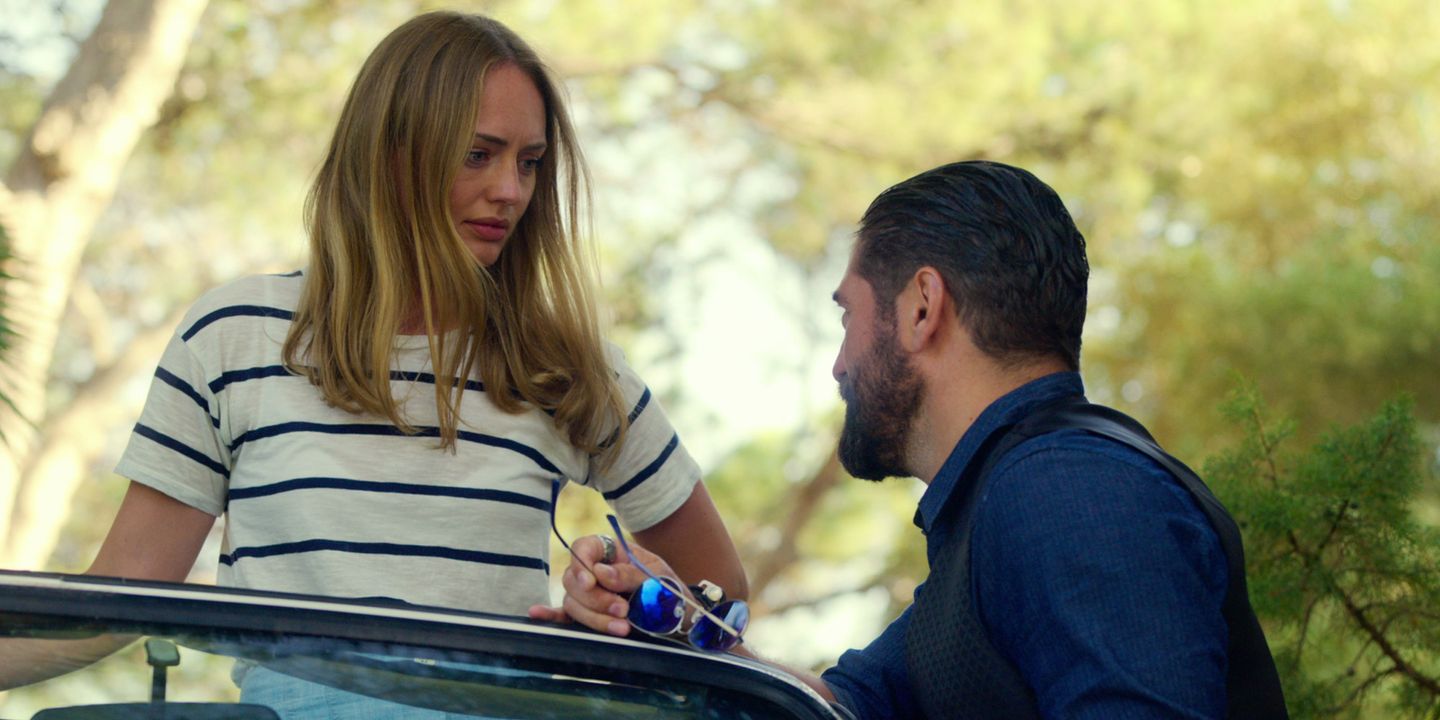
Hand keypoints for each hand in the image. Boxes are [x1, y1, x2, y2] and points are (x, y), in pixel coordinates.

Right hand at [527, 534, 677, 636]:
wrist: (680, 619)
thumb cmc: (669, 592)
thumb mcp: (659, 578)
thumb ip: (631, 574)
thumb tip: (601, 573)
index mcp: (612, 553)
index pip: (584, 547)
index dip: (582, 563)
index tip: (592, 581)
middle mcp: (595, 571)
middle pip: (574, 579)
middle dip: (597, 599)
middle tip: (623, 610)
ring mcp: (589, 595)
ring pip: (572, 602)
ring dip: (594, 617)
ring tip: (623, 627)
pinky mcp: (588, 616)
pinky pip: (564, 614)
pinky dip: (550, 615)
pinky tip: (537, 614)